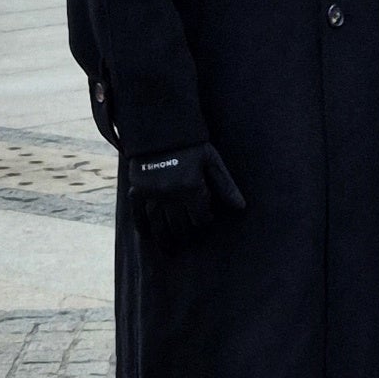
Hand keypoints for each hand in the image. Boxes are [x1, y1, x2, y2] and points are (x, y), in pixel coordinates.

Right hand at [128, 143, 244, 250]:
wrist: (161, 127)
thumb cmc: (192, 145)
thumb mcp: (212, 161)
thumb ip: (226, 186)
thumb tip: (241, 208)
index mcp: (192, 187)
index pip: (200, 217)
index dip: (204, 220)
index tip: (205, 219)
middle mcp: (171, 194)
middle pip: (180, 225)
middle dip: (186, 234)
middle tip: (188, 238)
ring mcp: (152, 193)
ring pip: (159, 224)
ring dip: (165, 239)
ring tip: (170, 250)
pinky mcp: (137, 189)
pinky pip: (138, 213)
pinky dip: (141, 226)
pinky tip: (147, 236)